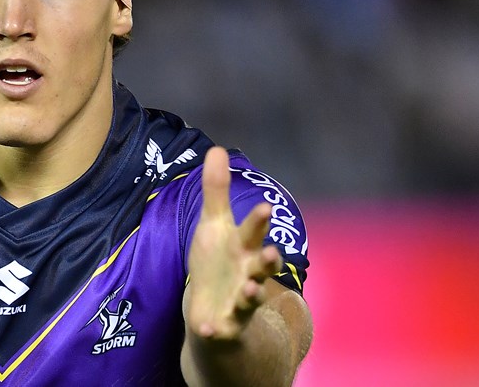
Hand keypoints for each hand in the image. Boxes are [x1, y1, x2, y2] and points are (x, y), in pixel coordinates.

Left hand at [182, 147, 283, 342]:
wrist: (214, 310)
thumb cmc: (216, 262)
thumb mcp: (213, 226)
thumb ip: (216, 191)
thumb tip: (217, 148)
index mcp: (243, 247)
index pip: (253, 230)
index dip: (259, 220)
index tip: (265, 207)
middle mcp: (248, 273)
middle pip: (262, 265)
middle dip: (269, 259)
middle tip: (273, 252)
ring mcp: (240, 300)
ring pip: (251, 297)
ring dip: (253, 292)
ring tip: (252, 288)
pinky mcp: (226, 325)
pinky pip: (221, 329)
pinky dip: (214, 330)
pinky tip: (205, 330)